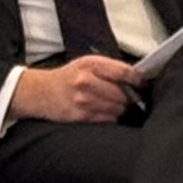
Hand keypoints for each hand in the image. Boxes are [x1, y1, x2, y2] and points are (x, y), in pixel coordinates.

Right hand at [12, 54, 137, 123]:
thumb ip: (111, 68)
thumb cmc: (68, 77)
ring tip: (118, 105)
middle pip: (123, 94)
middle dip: (130, 97)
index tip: (142, 85)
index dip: (138, 81)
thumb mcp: (87, 63)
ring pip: (118, 109)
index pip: (125, 72)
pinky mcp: (81, 116)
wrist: (40, 92)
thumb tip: (137, 78)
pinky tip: (108, 112)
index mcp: (91, 65)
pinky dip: (112, 117)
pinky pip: (108, 119)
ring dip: (122, 108)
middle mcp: (86, 81)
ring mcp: (83, 100)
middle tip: (131, 97)